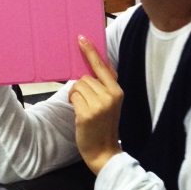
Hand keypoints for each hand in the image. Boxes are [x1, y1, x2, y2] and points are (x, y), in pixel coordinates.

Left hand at [68, 36, 122, 174]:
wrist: (104, 151)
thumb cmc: (104, 125)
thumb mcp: (111, 103)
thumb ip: (104, 85)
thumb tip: (94, 65)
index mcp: (117, 91)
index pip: (102, 66)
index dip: (90, 52)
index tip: (81, 38)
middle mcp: (110, 95)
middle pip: (86, 77)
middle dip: (80, 87)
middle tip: (84, 101)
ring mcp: (99, 104)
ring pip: (78, 86)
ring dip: (75, 96)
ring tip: (82, 109)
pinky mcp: (87, 113)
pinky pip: (73, 97)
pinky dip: (72, 103)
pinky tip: (79, 114)